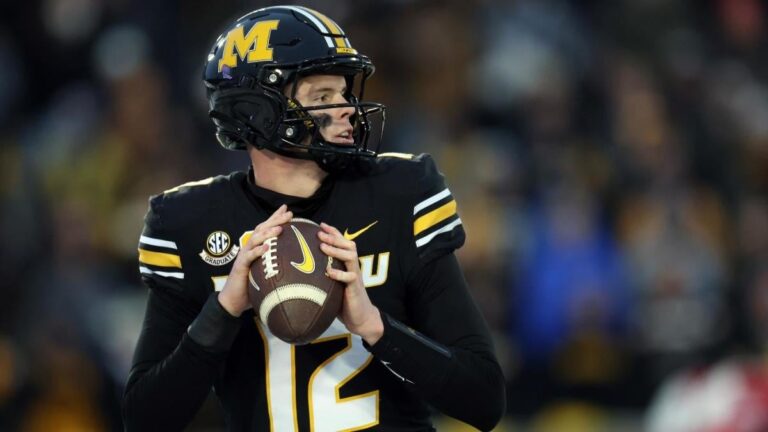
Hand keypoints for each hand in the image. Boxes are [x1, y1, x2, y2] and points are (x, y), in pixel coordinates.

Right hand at [218, 205, 292, 316]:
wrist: (233, 301)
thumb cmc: (251, 287)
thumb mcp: (266, 272)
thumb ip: (275, 264)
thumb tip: (296, 263)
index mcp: (255, 248)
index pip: (266, 229)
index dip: (275, 218)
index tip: (287, 209)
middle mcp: (249, 249)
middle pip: (261, 229)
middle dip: (275, 220)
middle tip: (289, 213)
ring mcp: (244, 256)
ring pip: (255, 240)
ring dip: (267, 233)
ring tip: (280, 228)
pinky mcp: (240, 267)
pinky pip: (249, 257)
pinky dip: (258, 251)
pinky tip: (267, 247)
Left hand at [318, 222, 383, 344]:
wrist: (360, 317)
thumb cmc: (343, 300)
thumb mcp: (332, 284)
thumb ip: (322, 275)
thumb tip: (300, 270)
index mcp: (347, 264)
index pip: (343, 243)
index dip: (333, 232)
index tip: (321, 225)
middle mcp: (353, 267)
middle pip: (349, 245)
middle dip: (334, 237)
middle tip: (320, 234)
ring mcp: (355, 277)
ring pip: (351, 257)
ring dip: (336, 250)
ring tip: (322, 247)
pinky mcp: (355, 288)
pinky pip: (350, 277)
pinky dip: (339, 273)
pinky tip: (329, 272)